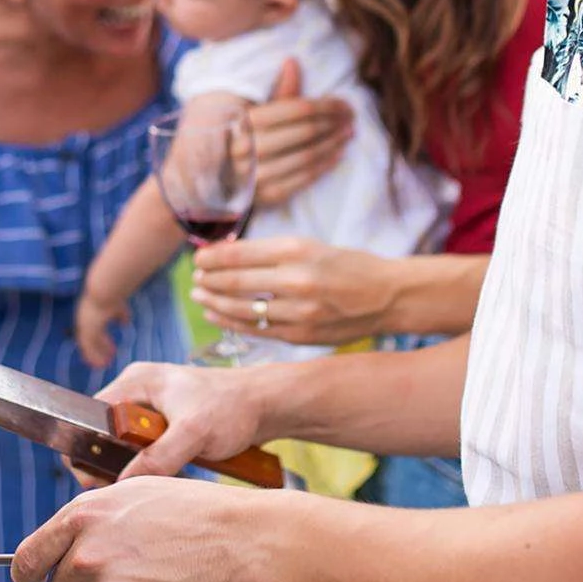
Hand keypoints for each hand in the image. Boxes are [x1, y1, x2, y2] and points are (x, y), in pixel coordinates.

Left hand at [12, 476, 251, 581]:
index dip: (26, 573)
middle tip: (127, 563)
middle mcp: (88, 557)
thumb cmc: (192, 510)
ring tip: (158, 572)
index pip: (28, 558)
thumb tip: (65, 545)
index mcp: (83, 517)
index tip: (29, 580)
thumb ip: (91, 518)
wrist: (239, 541)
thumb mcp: (133, 492)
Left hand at [74, 289, 128, 368]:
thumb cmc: (113, 296)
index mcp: (91, 315)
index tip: (111, 348)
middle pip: (89, 340)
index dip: (101, 341)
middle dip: (99, 349)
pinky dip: (94, 357)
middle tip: (108, 359)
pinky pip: (88, 348)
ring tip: (105, 365)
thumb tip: (125, 322)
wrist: (105, 291)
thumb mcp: (118, 307)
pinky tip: (102, 364)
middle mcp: (84, 321)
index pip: (94, 332)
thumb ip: (120, 315)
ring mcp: (84, 325)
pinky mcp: (86, 330)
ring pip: (88, 346)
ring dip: (96, 356)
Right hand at [93, 360, 265, 478]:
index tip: (92, 477)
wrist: (266, 406)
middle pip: (105, 435)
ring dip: (132, 468)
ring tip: (141, 490)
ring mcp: (152, 411)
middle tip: (118, 492)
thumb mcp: (193, 432)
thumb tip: (123, 484)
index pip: (92, 416)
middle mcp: (138, 393)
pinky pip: (145, 453)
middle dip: (109, 464)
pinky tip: (161, 484)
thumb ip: (158, 456)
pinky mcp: (167, 428)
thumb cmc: (231, 407)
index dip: (87, 447)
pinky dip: (150, 469)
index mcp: (135, 382)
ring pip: (125, 448)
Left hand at [192, 237, 397, 344]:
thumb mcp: (309, 246)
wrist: (387, 296)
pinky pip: (257, 330)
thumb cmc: (344, 264)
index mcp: (297, 250)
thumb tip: (224, 254)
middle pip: (236, 282)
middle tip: (195, 278)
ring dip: (215, 302)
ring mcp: (299, 312)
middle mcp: (297, 280)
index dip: (212, 258)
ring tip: (200, 296)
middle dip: (209, 280)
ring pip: (243, 309)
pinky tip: (216, 314)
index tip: (199, 259)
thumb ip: (269, 252)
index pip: (239, 254)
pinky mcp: (301, 336)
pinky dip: (231, 322)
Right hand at [247, 59, 353, 208]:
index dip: (326, 105)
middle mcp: (248, 147)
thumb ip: (278, 91)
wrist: (221, 179)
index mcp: (246, 120)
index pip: (297, 109)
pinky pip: (303, 179)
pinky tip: (338, 155)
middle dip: (334, 123)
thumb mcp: (256, 112)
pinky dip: (325, 166)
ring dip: (334, 144)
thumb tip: (292, 61)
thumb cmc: (245, 137)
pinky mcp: (266, 195)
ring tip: (348, 134)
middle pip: (305, 132)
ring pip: (307, 156)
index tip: (345, 104)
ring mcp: (256, 175)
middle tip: (352, 118)